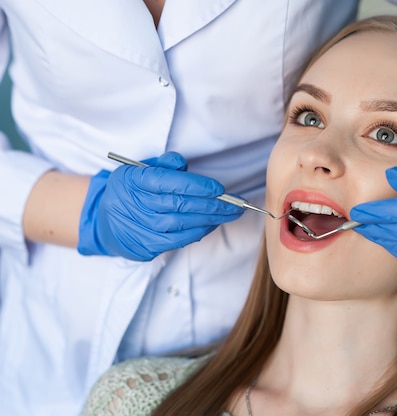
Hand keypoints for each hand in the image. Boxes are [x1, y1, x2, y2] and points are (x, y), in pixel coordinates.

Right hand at [78, 152, 243, 260]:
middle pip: (181, 205)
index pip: (170, 183)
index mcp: (134, 181)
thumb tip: (182, 163)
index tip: (220, 188)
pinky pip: (178, 240)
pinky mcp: (146, 246)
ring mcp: (140, 227)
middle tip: (236, 204)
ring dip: (211, 219)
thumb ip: (163, 164)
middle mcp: (136, 204)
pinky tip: (212, 225)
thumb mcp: (140, 169)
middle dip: (213, 205)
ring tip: (231, 214)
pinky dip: (198, 232)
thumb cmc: (130, 190)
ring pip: (182, 224)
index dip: (198, 186)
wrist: (104, 220)